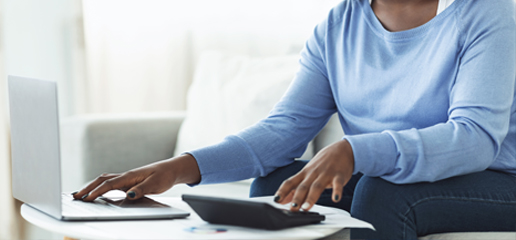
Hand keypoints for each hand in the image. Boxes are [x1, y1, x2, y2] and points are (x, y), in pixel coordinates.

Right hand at [72, 154, 200, 201]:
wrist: (171, 169)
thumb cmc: (164, 176)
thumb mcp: (155, 185)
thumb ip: (141, 190)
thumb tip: (129, 195)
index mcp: (130, 176)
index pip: (109, 184)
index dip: (96, 191)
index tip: (86, 199)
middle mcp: (126, 176)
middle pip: (102, 180)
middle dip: (87, 188)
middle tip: (75, 197)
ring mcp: (126, 177)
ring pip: (104, 180)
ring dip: (91, 186)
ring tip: (80, 195)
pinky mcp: (128, 181)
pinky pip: (110, 183)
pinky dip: (100, 186)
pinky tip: (96, 192)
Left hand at [274, 140, 353, 210]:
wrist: (342, 149)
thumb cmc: (323, 162)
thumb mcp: (308, 172)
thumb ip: (296, 186)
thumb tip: (282, 200)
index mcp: (304, 173)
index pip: (290, 182)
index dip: (282, 191)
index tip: (276, 200)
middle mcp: (313, 173)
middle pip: (303, 186)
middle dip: (296, 198)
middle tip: (292, 208)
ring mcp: (326, 174)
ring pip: (317, 186)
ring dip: (311, 197)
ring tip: (306, 207)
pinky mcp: (339, 176)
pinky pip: (338, 184)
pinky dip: (337, 191)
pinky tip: (335, 198)